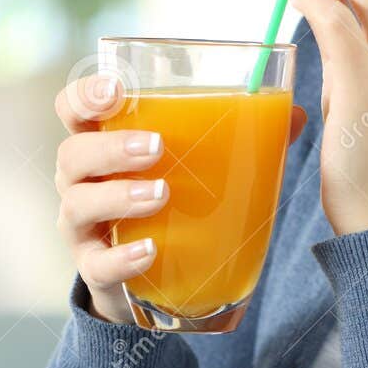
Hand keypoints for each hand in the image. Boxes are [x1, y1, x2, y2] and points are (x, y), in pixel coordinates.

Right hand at [52, 76, 308, 323]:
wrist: (152, 279)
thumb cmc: (173, 201)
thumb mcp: (197, 165)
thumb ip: (241, 136)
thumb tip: (295, 113)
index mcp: (102, 141)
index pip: (72, 108)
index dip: (85, 94)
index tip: (118, 88)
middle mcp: (83, 181)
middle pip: (73, 154)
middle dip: (111, 147)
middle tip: (156, 147)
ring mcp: (84, 228)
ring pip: (77, 205)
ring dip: (118, 197)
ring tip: (160, 194)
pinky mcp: (96, 270)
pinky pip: (97, 265)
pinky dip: (121, 258)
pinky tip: (150, 252)